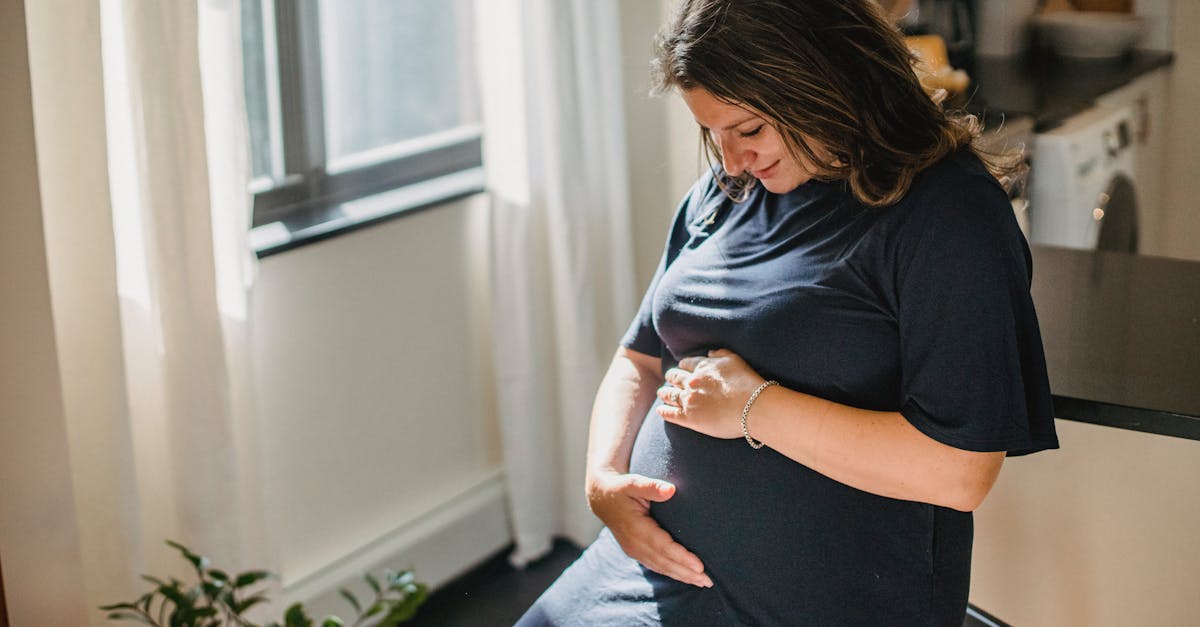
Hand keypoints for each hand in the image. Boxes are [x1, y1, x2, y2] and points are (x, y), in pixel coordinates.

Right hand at [586, 469, 712, 587]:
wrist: (601, 498)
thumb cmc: (621, 488)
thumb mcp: (633, 482)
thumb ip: (651, 486)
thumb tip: (671, 490)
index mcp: (636, 528)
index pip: (663, 547)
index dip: (682, 558)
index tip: (700, 566)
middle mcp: (634, 544)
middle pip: (665, 562)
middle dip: (687, 573)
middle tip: (709, 580)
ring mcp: (634, 550)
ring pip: (661, 567)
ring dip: (682, 576)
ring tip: (703, 582)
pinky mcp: (635, 552)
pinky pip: (656, 566)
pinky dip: (672, 572)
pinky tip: (686, 576)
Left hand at [656, 348, 765, 438]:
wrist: (750, 406)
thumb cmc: (746, 382)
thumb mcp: (734, 360)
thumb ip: (721, 354)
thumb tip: (710, 353)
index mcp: (702, 367)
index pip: (687, 364)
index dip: (683, 366)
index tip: (681, 367)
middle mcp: (692, 382)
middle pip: (675, 378)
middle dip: (671, 378)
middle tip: (669, 379)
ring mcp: (689, 400)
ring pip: (670, 394)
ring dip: (665, 393)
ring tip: (661, 393)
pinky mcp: (689, 418)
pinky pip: (671, 413)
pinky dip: (664, 411)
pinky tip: (660, 410)